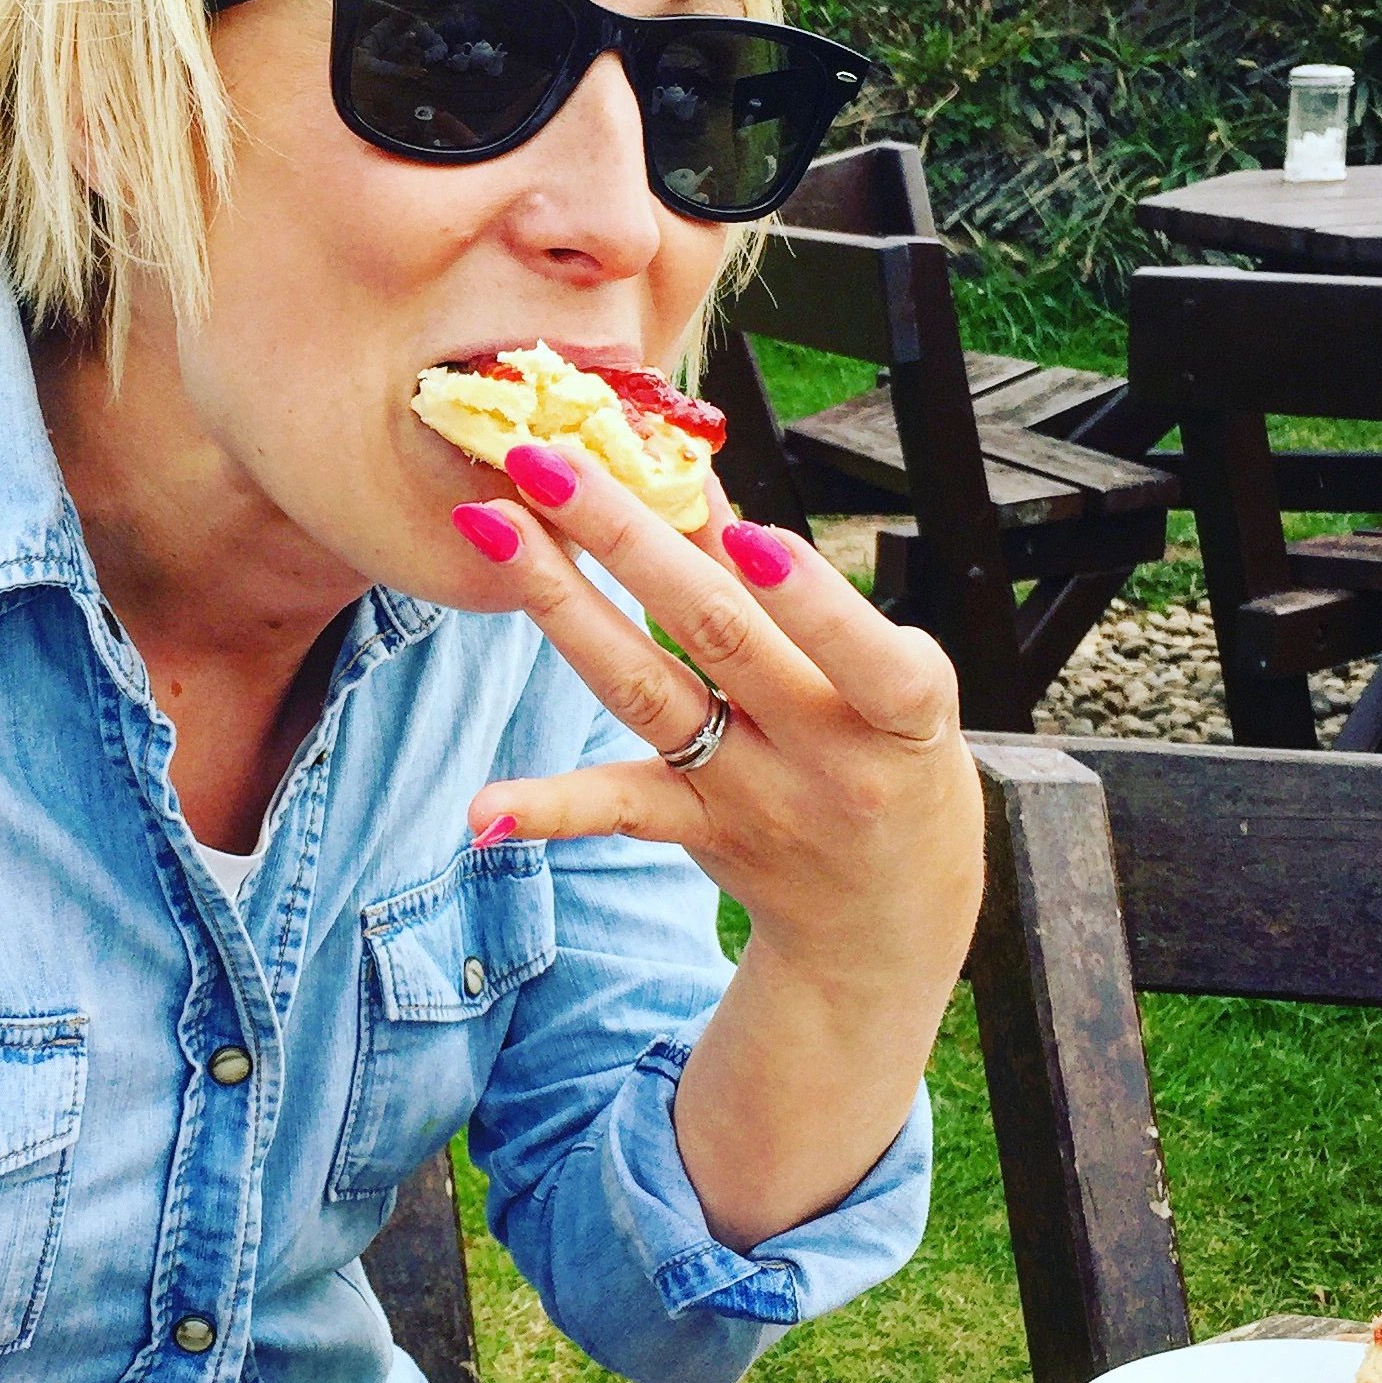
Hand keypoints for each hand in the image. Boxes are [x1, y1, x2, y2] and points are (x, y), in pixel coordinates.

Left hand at [452, 445, 980, 1243]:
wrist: (884, 924)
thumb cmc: (892, 761)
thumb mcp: (887, 678)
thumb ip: (786, 587)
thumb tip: (692, 468)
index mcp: (899, 711)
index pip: (856, 650)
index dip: (805, 597)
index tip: (744, 530)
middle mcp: (822, 757)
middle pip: (718, 637)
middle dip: (627, 538)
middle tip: (546, 458)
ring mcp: (750, 798)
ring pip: (648, 695)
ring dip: (563, 606)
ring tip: (491, 527)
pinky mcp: (694, 831)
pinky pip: (616, 810)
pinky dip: (548, 809)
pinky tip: (482, 812)